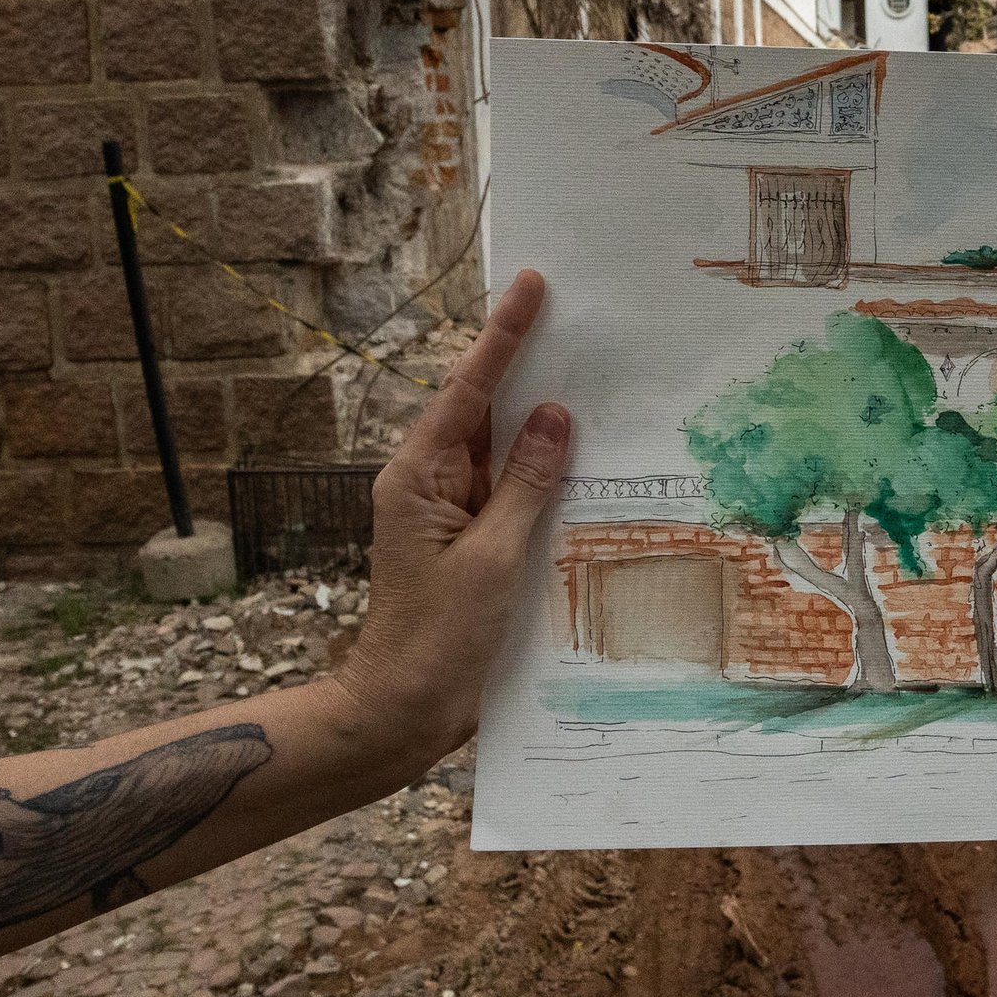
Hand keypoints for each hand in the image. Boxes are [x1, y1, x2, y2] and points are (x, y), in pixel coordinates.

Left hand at [330, 269, 569, 764]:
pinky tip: (587, 454)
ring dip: (545, 418)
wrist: (402, 711)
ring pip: (503, 448)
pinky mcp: (471, 542)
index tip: (531, 284)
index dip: (505, 336)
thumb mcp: (490, 558)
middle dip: (529, 361)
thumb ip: (526, 484)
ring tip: (595, 367)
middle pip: (485, 408)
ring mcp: (450, 512)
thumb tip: (557, 417)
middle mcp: (429, 483)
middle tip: (576, 310)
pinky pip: (512, 490)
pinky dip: (546, 471)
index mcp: (418, 475)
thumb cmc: (436, 640)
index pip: (469, 390)